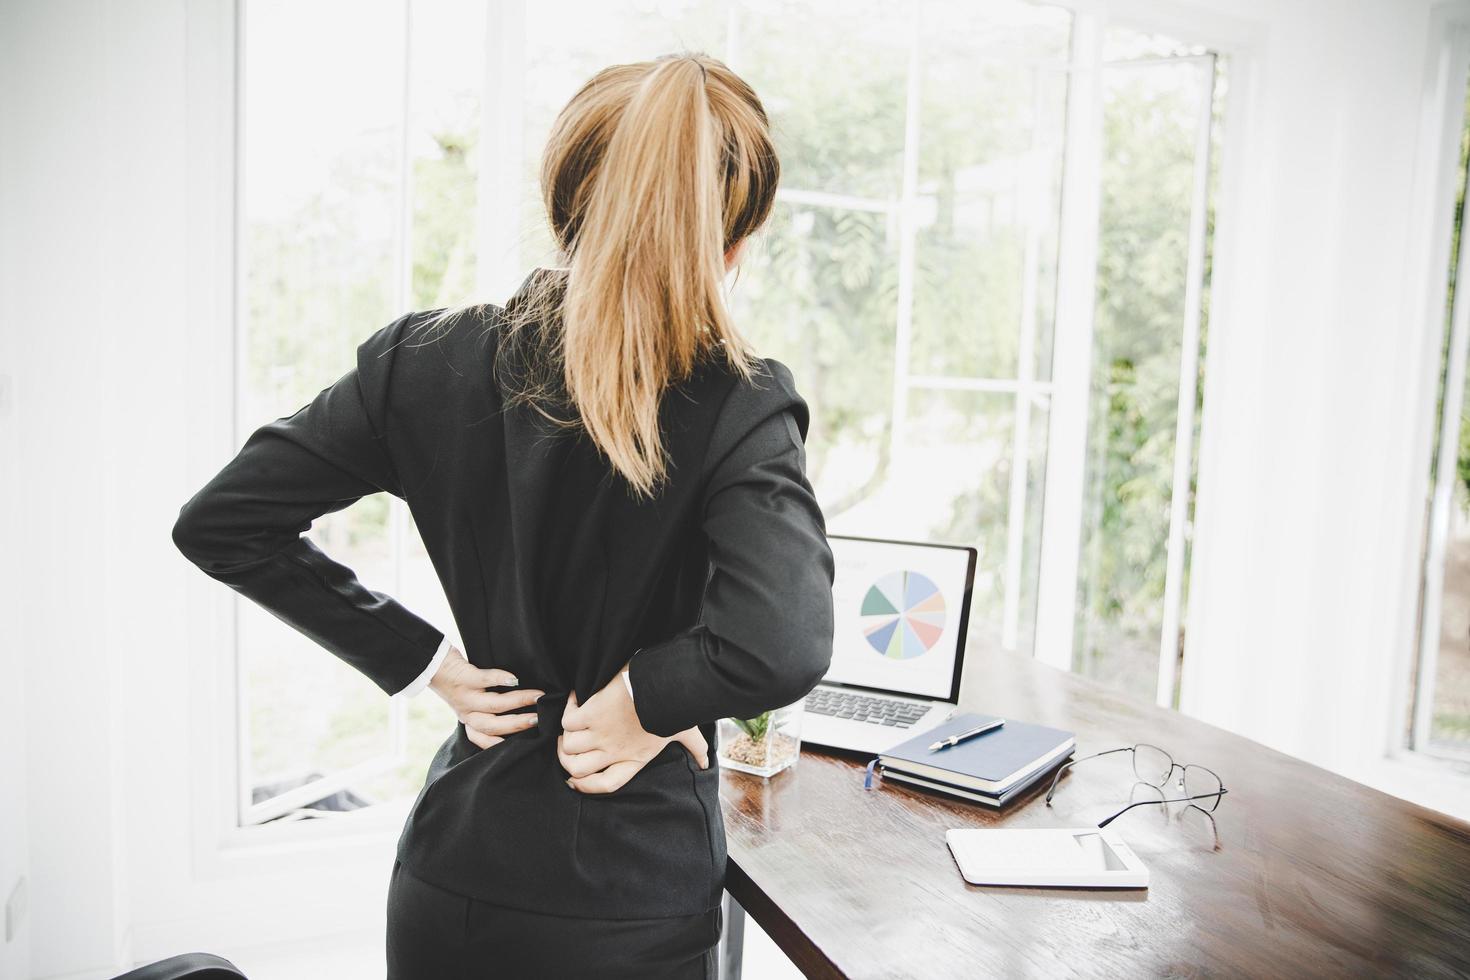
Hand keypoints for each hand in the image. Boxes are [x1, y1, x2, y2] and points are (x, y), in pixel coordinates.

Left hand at [429, 644, 543, 749]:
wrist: (432, 663)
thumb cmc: (459, 683)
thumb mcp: (468, 704)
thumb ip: (487, 712)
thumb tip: (522, 713)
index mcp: (469, 721)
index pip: (484, 741)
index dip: (502, 746)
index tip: (523, 746)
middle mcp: (467, 713)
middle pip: (493, 726)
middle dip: (519, 724)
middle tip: (539, 719)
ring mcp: (465, 696)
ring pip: (493, 705)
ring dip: (518, 702)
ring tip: (537, 697)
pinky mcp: (465, 678)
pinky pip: (484, 680)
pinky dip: (500, 679)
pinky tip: (515, 679)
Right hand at [557, 668, 708, 793]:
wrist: (663, 686)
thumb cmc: (673, 708)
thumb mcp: (685, 732)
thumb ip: (695, 749)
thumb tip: (707, 764)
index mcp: (634, 759)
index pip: (606, 785)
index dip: (586, 788)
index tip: (574, 782)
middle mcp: (613, 751)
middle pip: (577, 769)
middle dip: (568, 760)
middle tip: (569, 746)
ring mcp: (600, 733)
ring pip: (569, 746)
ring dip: (566, 735)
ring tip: (571, 724)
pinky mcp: (591, 713)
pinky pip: (567, 720)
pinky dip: (568, 709)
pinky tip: (576, 698)